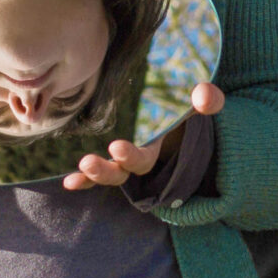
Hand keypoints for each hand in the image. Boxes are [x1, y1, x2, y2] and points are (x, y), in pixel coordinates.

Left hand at [64, 82, 223, 190]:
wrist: (191, 128)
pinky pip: (100, 173)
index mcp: (160, 151)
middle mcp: (143, 163)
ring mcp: (129, 164)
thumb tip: (204, 93)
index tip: (116, 147)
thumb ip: (208, 101)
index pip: (144, 160)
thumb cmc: (193, 114)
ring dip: (94, 175)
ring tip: (81, 167)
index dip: (131, 157)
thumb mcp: (202, 106)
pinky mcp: (118, 160)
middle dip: (106, 171)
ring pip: (111, 176)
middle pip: (123, 174)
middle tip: (88, 163)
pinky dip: (86, 181)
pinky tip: (69, 184)